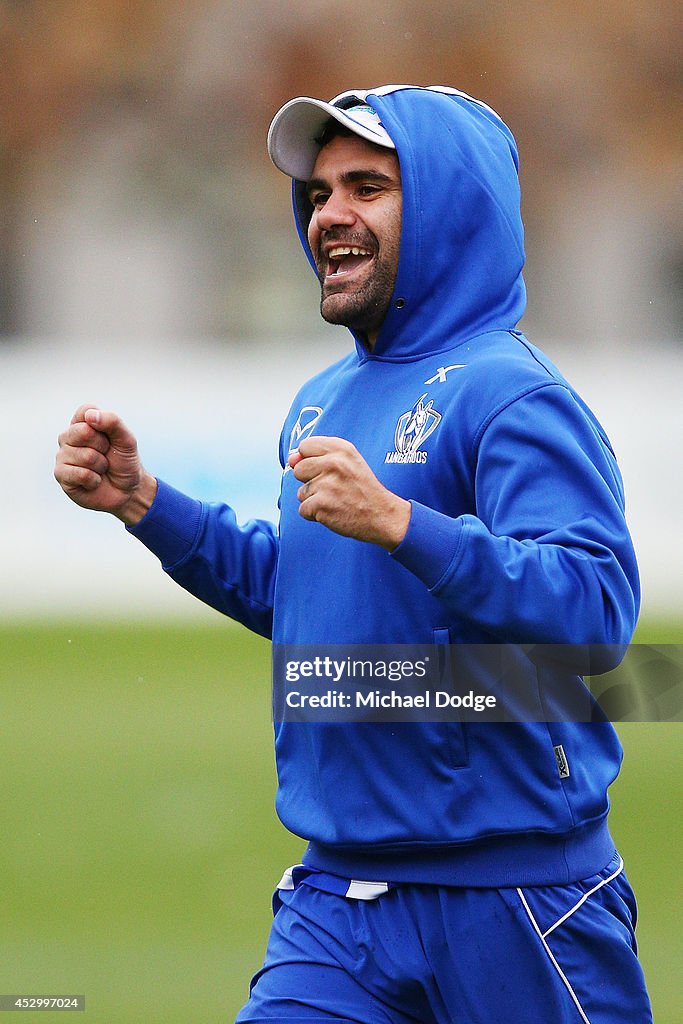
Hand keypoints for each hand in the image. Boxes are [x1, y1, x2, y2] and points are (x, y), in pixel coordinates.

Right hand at [55, 405, 156, 524]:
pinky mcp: (61, 475)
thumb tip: (90, 416)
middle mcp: (68, 437)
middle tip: (106, 455)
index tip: (110, 437)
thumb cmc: (124, 461)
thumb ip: (112, 422)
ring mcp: (63, 455)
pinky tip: (94, 481)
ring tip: (101, 469)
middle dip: (103, 447)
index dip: (103, 425)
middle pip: (84, 432)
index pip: (86, 411)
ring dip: (101, 466)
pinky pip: (80, 474)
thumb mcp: (126, 439)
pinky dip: (94, 480)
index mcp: (82, 423)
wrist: (127, 490)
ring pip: (85, 456)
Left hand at [288, 436, 410, 549]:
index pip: (305, 446)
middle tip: (333, 489)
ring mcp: (327, 484)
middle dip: (310, 482)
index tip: (326, 470)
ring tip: (336, 501)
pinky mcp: (321, 504)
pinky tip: (333, 512)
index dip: (310, 460)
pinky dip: (315, 515)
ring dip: (314, 500)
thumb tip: (290, 460)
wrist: (382, 516)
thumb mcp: (349, 463)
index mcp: (341, 449)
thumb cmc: (363, 490)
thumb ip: (318, 457)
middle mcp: (333, 463)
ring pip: (301, 492)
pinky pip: (303, 510)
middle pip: (298, 469)